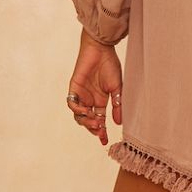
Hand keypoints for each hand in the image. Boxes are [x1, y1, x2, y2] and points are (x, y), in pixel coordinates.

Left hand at [65, 28, 122, 145]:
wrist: (101, 50)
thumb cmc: (110, 65)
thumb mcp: (117, 88)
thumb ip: (117, 105)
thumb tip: (119, 122)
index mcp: (101, 100)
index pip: (100, 120)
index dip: (101, 131)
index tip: (105, 141)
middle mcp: (90, 99)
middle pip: (88, 120)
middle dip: (93, 129)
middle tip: (100, 132)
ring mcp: (81, 95)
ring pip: (79, 115)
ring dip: (86, 121)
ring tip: (95, 123)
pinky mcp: (74, 88)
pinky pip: (72, 104)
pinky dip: (78, 110)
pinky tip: (86, 111)